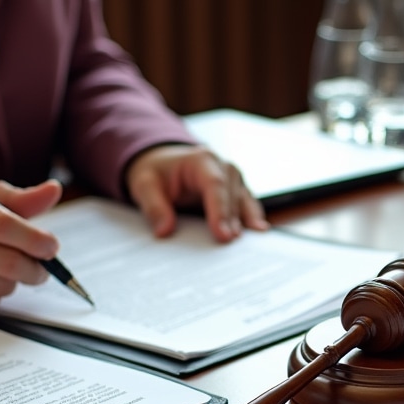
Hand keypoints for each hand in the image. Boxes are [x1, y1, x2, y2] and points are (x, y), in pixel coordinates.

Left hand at [125, 144, 267, 241]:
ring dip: (246, 221)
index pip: (215, 185)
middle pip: (233, 195)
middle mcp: (223, 167)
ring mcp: (234, 179)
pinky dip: (252, 219)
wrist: (163, 165)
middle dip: (233, 220)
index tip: (222, 234)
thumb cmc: (156, 174)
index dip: (220, 210)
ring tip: (250, 241)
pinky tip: (259, 233)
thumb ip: (154, 207)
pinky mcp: (237, 192)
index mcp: (201, 160)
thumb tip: (164, 231)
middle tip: (230, 243)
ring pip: (245, 201)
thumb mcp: (145, 186)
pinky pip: (248, 205)